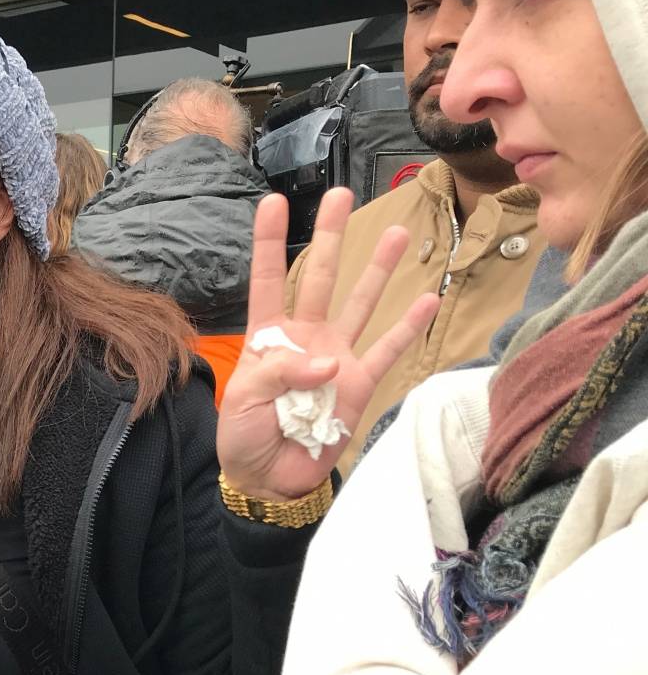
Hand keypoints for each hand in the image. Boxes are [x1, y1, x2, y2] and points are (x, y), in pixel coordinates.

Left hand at [216, 190, 439, 500]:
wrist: (269, 478)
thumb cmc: (245, 436)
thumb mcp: (244, 399)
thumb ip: (280, 372)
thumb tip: (330, 362)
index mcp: (268, 337)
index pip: (268, 281)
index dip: (270, 243)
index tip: (273, 202)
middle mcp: (305, 338)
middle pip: (319, 278)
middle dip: (330, 237)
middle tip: (341, 195)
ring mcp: (336, 357)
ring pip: (360, 304)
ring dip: (377, 270)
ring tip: (396, 232)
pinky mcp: (359, 384)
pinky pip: (388, 351)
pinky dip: (409, 328)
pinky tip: (430, 298)